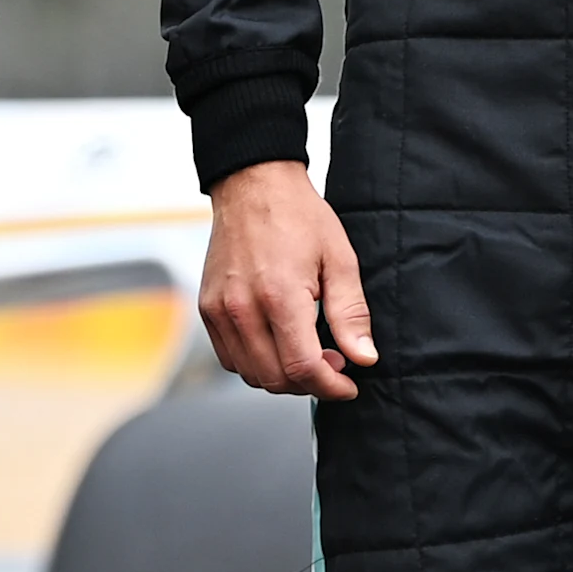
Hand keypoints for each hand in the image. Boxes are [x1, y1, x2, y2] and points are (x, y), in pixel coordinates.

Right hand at [199, 160, 376, 399]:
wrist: (253, 184)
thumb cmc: (298, 216)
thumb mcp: (339, 259)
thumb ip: (351, 313)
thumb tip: (364, 358)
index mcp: (279, 295)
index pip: (302, 368)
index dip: (330, 387)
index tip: (348, 384)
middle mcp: (243, 307)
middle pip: (275, 379)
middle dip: (310, 384)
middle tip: (333, 363)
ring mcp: (220, 309)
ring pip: (250, 374)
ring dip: (282, 377)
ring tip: (306, 353)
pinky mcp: (208, 308)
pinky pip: (230, 358)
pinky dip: (255, 363)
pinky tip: (277, 344)